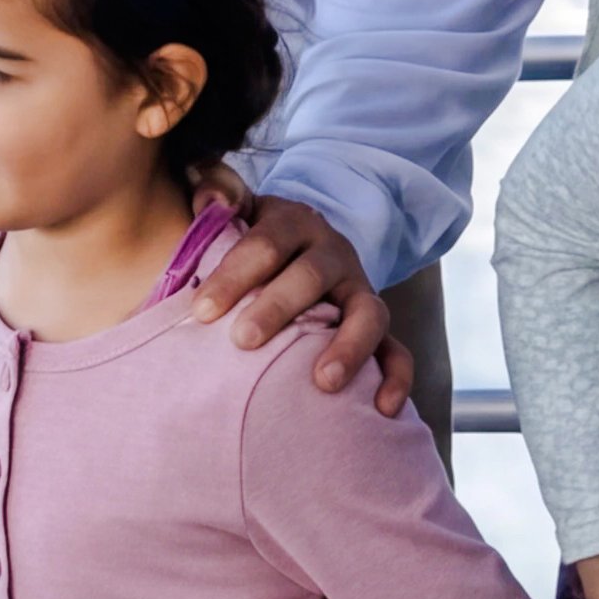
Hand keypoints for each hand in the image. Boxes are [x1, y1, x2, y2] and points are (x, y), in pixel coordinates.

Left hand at [188, 186, 412, 416]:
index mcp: (294, 223)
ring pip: (367, 313)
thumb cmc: (253, 238)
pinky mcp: (378, 327)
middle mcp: (333, 254)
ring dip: (348, 347)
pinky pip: (397, 351)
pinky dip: (396, 378)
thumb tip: (207, 200)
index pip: (265, 243)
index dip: (234, 275)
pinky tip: (382, 408)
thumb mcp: (237, 207)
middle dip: (277, 308)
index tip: (201, 311)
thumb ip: (215, 190)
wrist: (302, 246)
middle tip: (242, 340)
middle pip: (311, 276)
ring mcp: (360, 290)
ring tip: (322, 382)